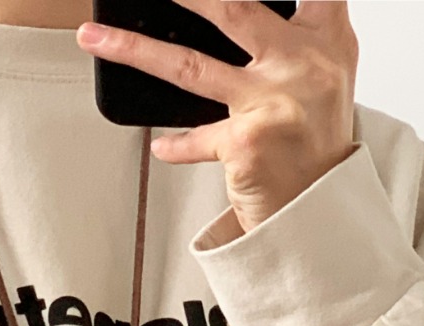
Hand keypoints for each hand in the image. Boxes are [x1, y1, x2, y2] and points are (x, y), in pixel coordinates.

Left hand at [76, 1, 357, 235]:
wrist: (320, 209)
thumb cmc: (314, 142)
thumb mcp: (323, 75)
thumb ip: (291, 35)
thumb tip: (229, 10)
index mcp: (327, 38)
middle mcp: (303, 62)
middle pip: (233, 8)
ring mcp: (273, 101)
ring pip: (190, 65)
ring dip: (135, 49)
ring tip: (96, 37)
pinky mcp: (246, 142)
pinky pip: (194, 139)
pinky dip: (174, 145)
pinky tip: (160, 146)